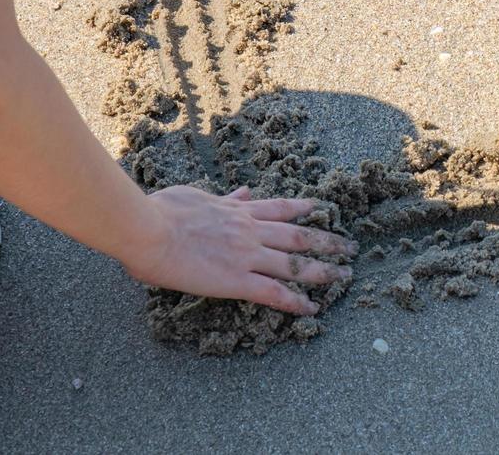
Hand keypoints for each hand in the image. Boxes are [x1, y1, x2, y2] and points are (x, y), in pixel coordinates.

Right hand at [120, 184, 356, 314]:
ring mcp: (247, 255)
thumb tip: (241, 190)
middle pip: (299, 235)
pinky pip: (274, 293)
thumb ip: (223, 197)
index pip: (279, 208)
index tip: (320, 209)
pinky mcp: (237, 280)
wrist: (148, 228)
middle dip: (327, 241)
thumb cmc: (161, 210)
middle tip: (350, 246)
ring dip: (324, 270)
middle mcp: (250, 230)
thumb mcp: (197, 194)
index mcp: (238, 210)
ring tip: (345, 275)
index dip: (302, 209)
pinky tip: (312, 308)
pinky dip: (295, 301)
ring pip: (295, 263)